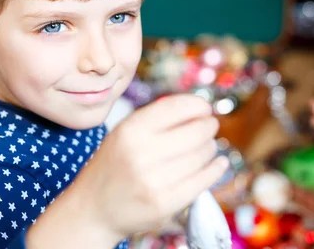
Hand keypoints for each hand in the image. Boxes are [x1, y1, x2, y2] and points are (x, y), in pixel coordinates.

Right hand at [74, 94, 227, 240]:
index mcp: (131, 130)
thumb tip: (199, 108)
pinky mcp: (165, 204)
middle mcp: (141, 153)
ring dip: (210, 148)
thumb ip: (156, 118)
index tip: (205, 107)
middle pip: (196, 131)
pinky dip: (216, 169)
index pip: (176, 107)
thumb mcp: (124, 133)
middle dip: (208, 126)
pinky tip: (218, 163)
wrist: (94, 208)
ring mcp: (154, 181)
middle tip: (209, 127)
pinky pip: (203, 180)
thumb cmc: (115, 164)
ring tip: (205, 147)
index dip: (198, 104)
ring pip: (202, 155)